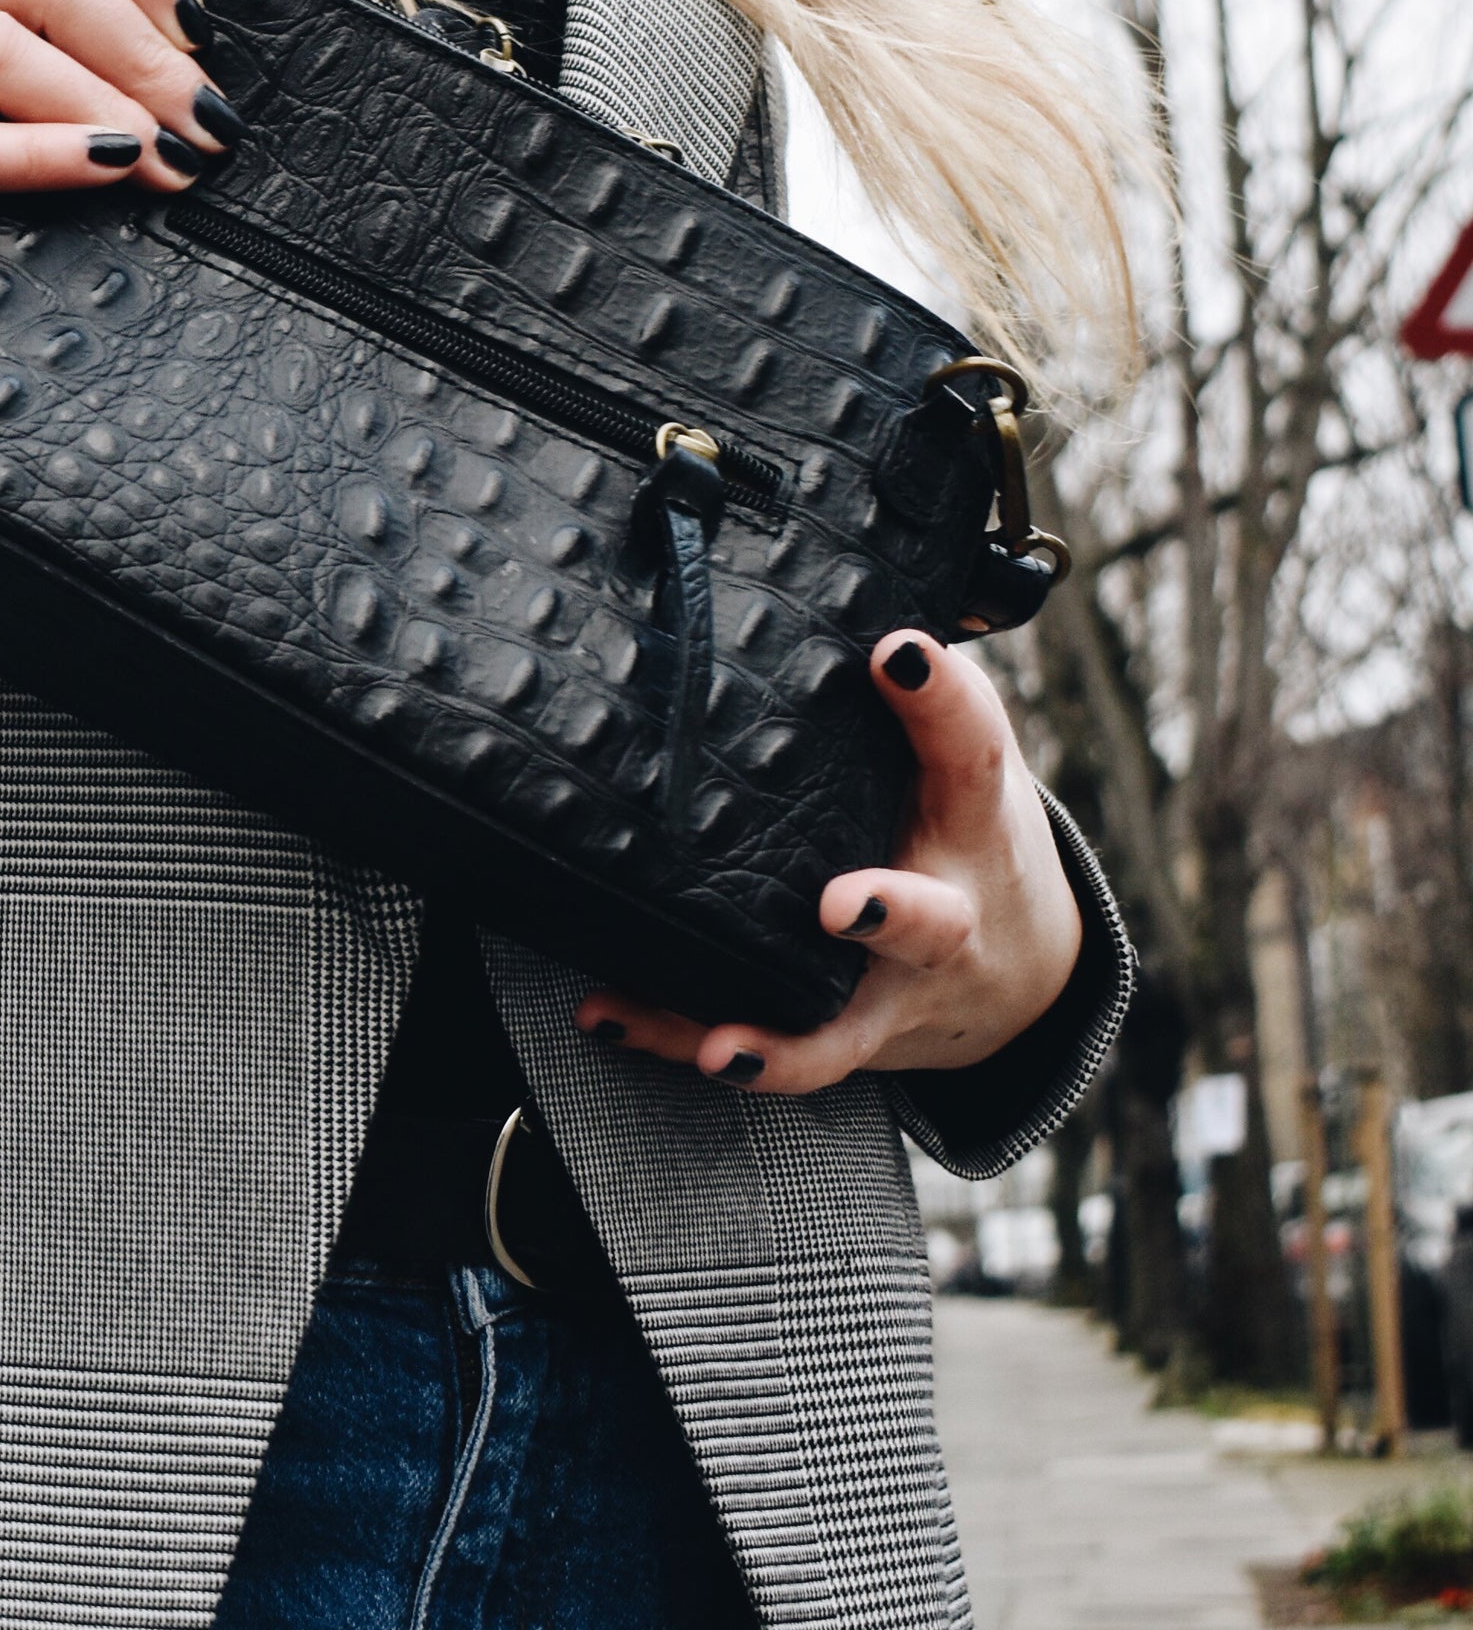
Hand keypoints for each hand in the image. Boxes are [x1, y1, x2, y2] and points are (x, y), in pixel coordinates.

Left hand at [571, 629, 1083, 1095]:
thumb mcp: (966, 762)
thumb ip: (919, 693)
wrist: (1020, 976)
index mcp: (971, 820)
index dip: (940, 698)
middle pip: (927, 923)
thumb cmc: (964, 834)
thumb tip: (850, 579)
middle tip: (837, 906)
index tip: (895, 651)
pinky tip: (609, 1011)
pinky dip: (678, 1035)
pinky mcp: (841, 1036)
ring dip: (783, 1039)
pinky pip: (764, 1050)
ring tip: (720, 1040)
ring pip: (842, 1028)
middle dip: (888, 915)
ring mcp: (891, 992)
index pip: (972, 747)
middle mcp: (943, 917)